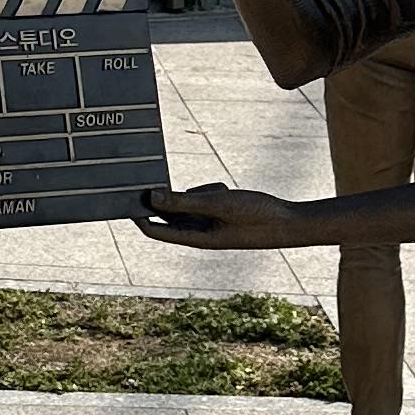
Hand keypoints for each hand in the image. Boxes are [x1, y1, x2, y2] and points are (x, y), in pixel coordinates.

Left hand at [140, 184, 312, 250]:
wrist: (289, 221)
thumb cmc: (255, 215)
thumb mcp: (217, 204)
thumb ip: (183, 202)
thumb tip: (150, 198)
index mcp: (195, 238)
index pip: (155, 230)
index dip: (138, 215)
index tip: (125, 194)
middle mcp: (199, 234)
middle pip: (169, 215)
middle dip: (168, 198)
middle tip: (155, 176)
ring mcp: (210, 225)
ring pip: (188, 203)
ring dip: (197, 193)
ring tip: (220, 191)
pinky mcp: (220, 216)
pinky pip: (205, 199)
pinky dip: (211, 191)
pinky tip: (227, 190)